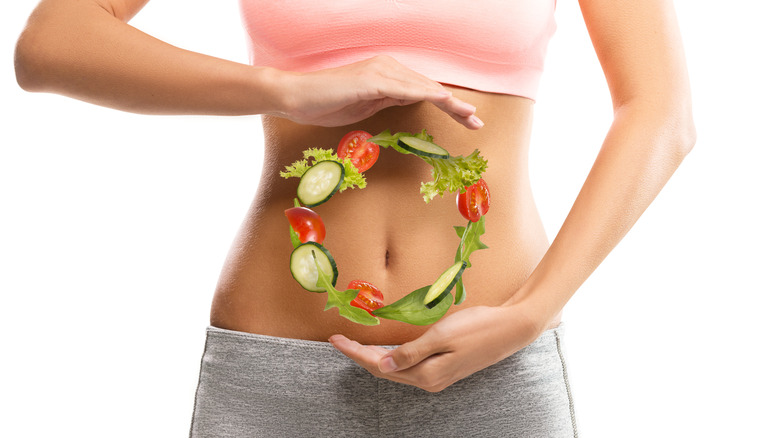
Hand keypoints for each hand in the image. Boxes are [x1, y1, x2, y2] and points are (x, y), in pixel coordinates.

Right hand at [273, 55, 483, 128]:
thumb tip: (408, 101)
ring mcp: (380, 72)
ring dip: (449, 103)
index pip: (423, 91)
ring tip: (470, 116)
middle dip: (456, 106)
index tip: (466, 121)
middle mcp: (387, 67)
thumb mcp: (364, 106)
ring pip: (423, 88)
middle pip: (429, 88)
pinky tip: (445, 103)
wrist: (296, 97)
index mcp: (386, 75)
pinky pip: (406, 89)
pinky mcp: (372, 80)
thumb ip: (387, 101)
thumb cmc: (325, 104)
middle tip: (478, 122)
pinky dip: (428, 96)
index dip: (447, 106)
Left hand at [329, 305, 543, 391]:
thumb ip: (410, 352)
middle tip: (340, 340)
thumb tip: (381, 365)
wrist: (511, 328)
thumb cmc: (477, 327)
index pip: (379, 366)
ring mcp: (438, 376)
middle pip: (384, 371)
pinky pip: (409, 366)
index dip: (355, 353)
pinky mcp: (445, 368)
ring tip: (355, 344)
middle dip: (360, 356)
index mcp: (426, 374)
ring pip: (396, 370)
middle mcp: (429, 380)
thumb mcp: (440, 336)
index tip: (335, 339)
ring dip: (375, 358)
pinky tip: (386, 350)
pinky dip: (392, 358)